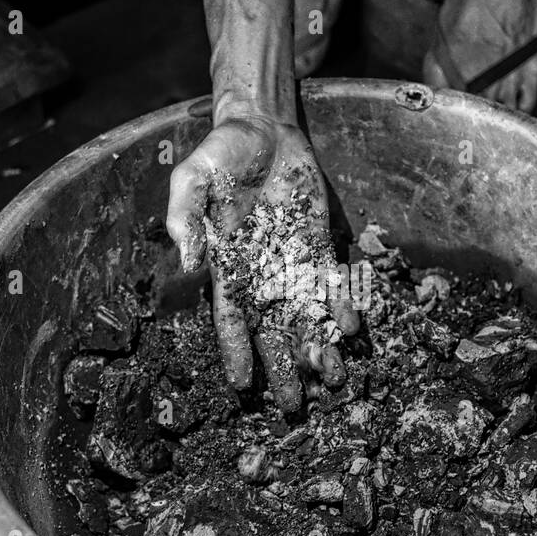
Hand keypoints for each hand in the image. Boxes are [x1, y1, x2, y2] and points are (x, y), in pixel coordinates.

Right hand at [166, 112, 359, 411]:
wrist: (260, 130)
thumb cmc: (218, 154)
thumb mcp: (191, 179)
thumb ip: (184, 220)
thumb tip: (188, 265)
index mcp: (226, 265)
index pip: (231, 318)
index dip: (237, 351)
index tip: (242, 385)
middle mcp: (260, 272)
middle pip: (273, 329)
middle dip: (284, 366)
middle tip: (296, 405)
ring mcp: (291, 260)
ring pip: (307, 314)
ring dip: (320, 346)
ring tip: (335, 379)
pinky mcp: (318, 244)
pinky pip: (332, 282)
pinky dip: (342, 305)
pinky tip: (352, 330)